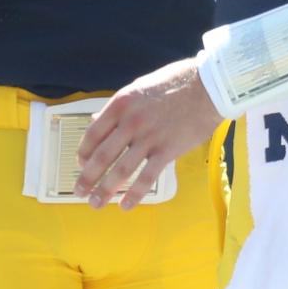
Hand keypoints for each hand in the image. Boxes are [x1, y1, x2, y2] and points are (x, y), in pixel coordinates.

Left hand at [74, 58, 220, 210]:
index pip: (93, 134)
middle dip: (87, 178)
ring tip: (96, 203)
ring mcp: (149, 137)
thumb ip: (119, 108)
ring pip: (121, 171)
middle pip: (102, 156)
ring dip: (105, 190)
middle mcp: (131, 122)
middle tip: (80, 191)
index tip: (80, 164)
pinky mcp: (167, 151)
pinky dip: (134, 194)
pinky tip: (126, 205)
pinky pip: (146, 178)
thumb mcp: (139, 88)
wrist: (207, 87)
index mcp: (121, 103)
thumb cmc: (174, 83)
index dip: (83, 153)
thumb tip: (96, 121)